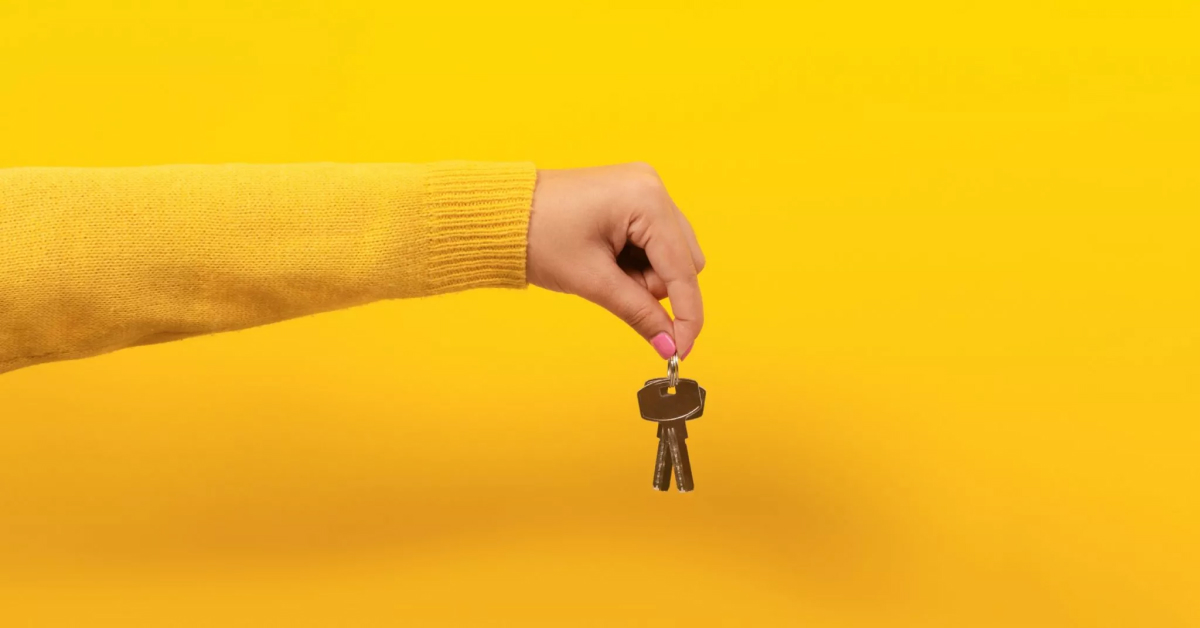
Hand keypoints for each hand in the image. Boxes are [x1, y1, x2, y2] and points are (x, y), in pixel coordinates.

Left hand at [527, 163, 704, 359]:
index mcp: (647, 200)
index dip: (687, 314)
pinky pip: (655, 242)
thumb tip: (670, 346)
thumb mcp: (592, 281)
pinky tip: (607, 259)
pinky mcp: (634, 197)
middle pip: (684, 262)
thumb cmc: (538, 236)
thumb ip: (639, 313)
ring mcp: (645, 189)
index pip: (683, 269)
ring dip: (645, 277)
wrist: (502, 212)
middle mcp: (653, 187)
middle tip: (613, 288)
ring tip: (603, 270)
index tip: (682, 350)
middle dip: (655, 288)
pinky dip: (637, 262)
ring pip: (671, 255)